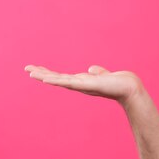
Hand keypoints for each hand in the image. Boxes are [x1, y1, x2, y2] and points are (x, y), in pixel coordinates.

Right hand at [24, 64, 142, 106]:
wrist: (131, 89)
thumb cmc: (120, 83)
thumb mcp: (105, 76)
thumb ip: (98, 73)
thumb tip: (91, 69)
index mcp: (83, 82)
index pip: (63, 77)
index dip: (50, 73)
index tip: (37, 69)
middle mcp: (81, 85)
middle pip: (57, 78)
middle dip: (42, 74)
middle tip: (27, 69)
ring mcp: (83, 86)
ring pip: (60, 80)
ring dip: (45, 76)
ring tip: (31, 73)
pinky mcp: (88, 85)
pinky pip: (70, 82)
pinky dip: (58, 81)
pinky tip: (47, 79)